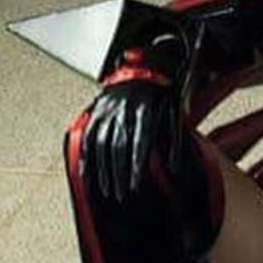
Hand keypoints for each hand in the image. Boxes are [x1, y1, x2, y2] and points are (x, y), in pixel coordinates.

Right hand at [82, 40, 186, 202]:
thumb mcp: (174, 112)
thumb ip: (175, 139)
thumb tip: (175, 168)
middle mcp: (122, 110)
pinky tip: (87, 174)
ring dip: (103, 171)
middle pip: (118, 147)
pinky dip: (86, 157)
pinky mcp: (96, 112)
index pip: (139, 141)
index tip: (136, 184)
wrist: (144, 66)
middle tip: (123, 196)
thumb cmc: (162, 95)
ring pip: (101, 144)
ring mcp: (106, 111)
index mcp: (144, 110)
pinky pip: (87, 137)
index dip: (136, 164)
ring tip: (107, 192)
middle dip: (119, 174)